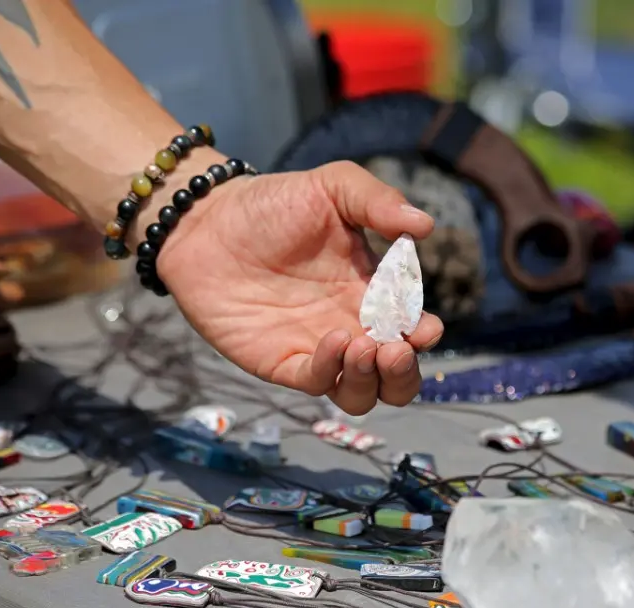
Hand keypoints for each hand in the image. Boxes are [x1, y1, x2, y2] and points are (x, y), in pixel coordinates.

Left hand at [156, 161, 443, 414]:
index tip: (424, 327)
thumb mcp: (334, 187)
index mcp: (372, 293)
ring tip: (364, 345)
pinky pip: (315, 383)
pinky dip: (331, 371)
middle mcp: (350, 327)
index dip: (423, 337)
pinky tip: (335, 339)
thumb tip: (426, 225)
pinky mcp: (279, 361)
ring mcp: (315, 349)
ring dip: (371, 380)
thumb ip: (379, 202)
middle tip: (396, 348)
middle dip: (404, 374)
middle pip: (393, 378)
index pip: (411, 331)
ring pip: (359, 394)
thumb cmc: (273, 203)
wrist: (206, 220)